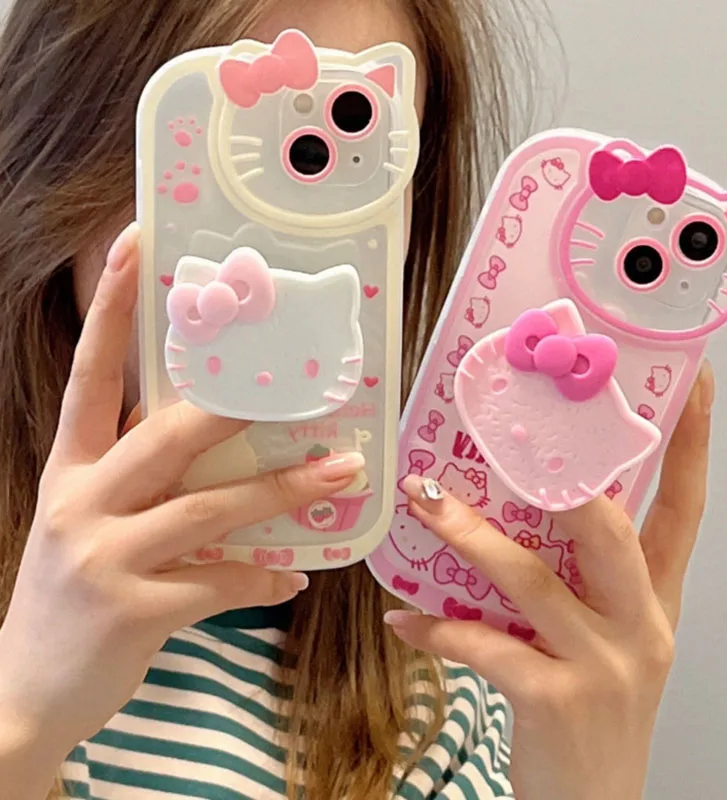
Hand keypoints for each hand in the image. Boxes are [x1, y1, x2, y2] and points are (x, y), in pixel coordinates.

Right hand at [0, 224, 363, 781]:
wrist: (27, 690)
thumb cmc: (74, 593)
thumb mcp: (95, 522)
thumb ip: (150, 482)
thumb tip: (235, 458)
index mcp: (72, 469)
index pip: (90, 374)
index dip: (114, 310)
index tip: (138, 246)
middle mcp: (82, 501)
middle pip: (166, 434)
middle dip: (235, 405)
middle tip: (300, 379)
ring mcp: (104, 556)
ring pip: (210, 508)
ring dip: (282, 489)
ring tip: (340, 472)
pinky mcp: (133, 610)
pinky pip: (221, 584)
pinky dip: (263, 579)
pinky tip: (292, 577)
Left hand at [386, 364, 714, 799]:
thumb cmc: (593, 707)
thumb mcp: (605, 636)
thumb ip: (579, 577)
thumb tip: (517, 511)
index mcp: (654, 598)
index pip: (685, 507)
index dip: (692, 443)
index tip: (697, 382)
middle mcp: (640, 623)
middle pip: (609, 527)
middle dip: (560, 475)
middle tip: (513, 428)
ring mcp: (603, 662)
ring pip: (530, 578)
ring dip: (469, 536)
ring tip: (425, 502)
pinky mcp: (556, 700)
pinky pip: (486, 647)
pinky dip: (439, 629)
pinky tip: (405, 618)